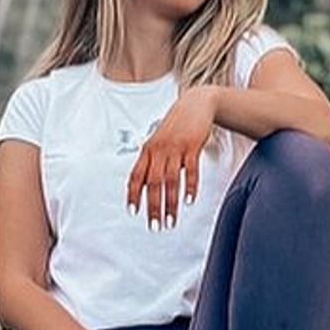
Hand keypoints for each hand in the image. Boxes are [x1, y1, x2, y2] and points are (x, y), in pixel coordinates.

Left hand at [126, 85, 220, 227]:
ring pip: (170, 181)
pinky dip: (189, 187)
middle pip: (153, 183)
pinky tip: (189, 201)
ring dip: (170, 204)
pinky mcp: (192, 146)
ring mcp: (175, 148)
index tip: (133, 212)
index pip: (136, 176)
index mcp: (148, 150)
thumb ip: (153, 160)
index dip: (134, 195)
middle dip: (153, 207)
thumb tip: (146, 183)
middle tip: (155, 226)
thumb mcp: (160, 140)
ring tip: (171, 221)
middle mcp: (159, 150)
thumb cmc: (177, 124)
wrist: (196, 104)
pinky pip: (190, 171)